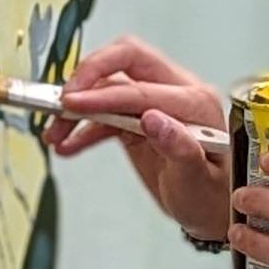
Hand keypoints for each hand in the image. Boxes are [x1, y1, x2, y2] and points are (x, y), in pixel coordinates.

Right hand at [50, 35, 230, 243]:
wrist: (213, 210)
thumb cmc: (213, 196)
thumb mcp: (198, 181)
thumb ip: (180, 149)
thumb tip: (153, 119)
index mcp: (195, 103)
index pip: (142, 89)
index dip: (103, 96)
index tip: (72, 104)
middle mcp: (177, 92)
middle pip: (127, 59)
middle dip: (91, 73)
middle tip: (64, 98)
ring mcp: (157, 102)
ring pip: (109, 84)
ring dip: (79, 106)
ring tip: (56, 132)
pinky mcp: (139, 117)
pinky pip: (106, 112)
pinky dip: (84, 127)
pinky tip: (68, 144)